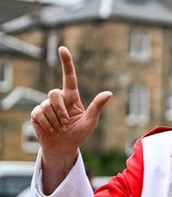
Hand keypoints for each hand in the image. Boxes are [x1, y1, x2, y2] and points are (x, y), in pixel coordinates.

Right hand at [30, 46, 111, 192]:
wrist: (64, 147)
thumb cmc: (79, 134)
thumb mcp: (91, 121)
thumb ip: (97, 106)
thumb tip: (109, 93)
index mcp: (72, 97)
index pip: (69, 77)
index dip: (66, 62)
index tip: (62, 49)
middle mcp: (58, 99)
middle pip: (54, 93)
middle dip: (60, 109)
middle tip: (66, 122)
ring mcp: (46, 105)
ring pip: (47, 105)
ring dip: (55, 120)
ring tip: (59, 128)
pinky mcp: (36, 114)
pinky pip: (39, 114)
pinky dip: (47, 124)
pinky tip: (51, 129)